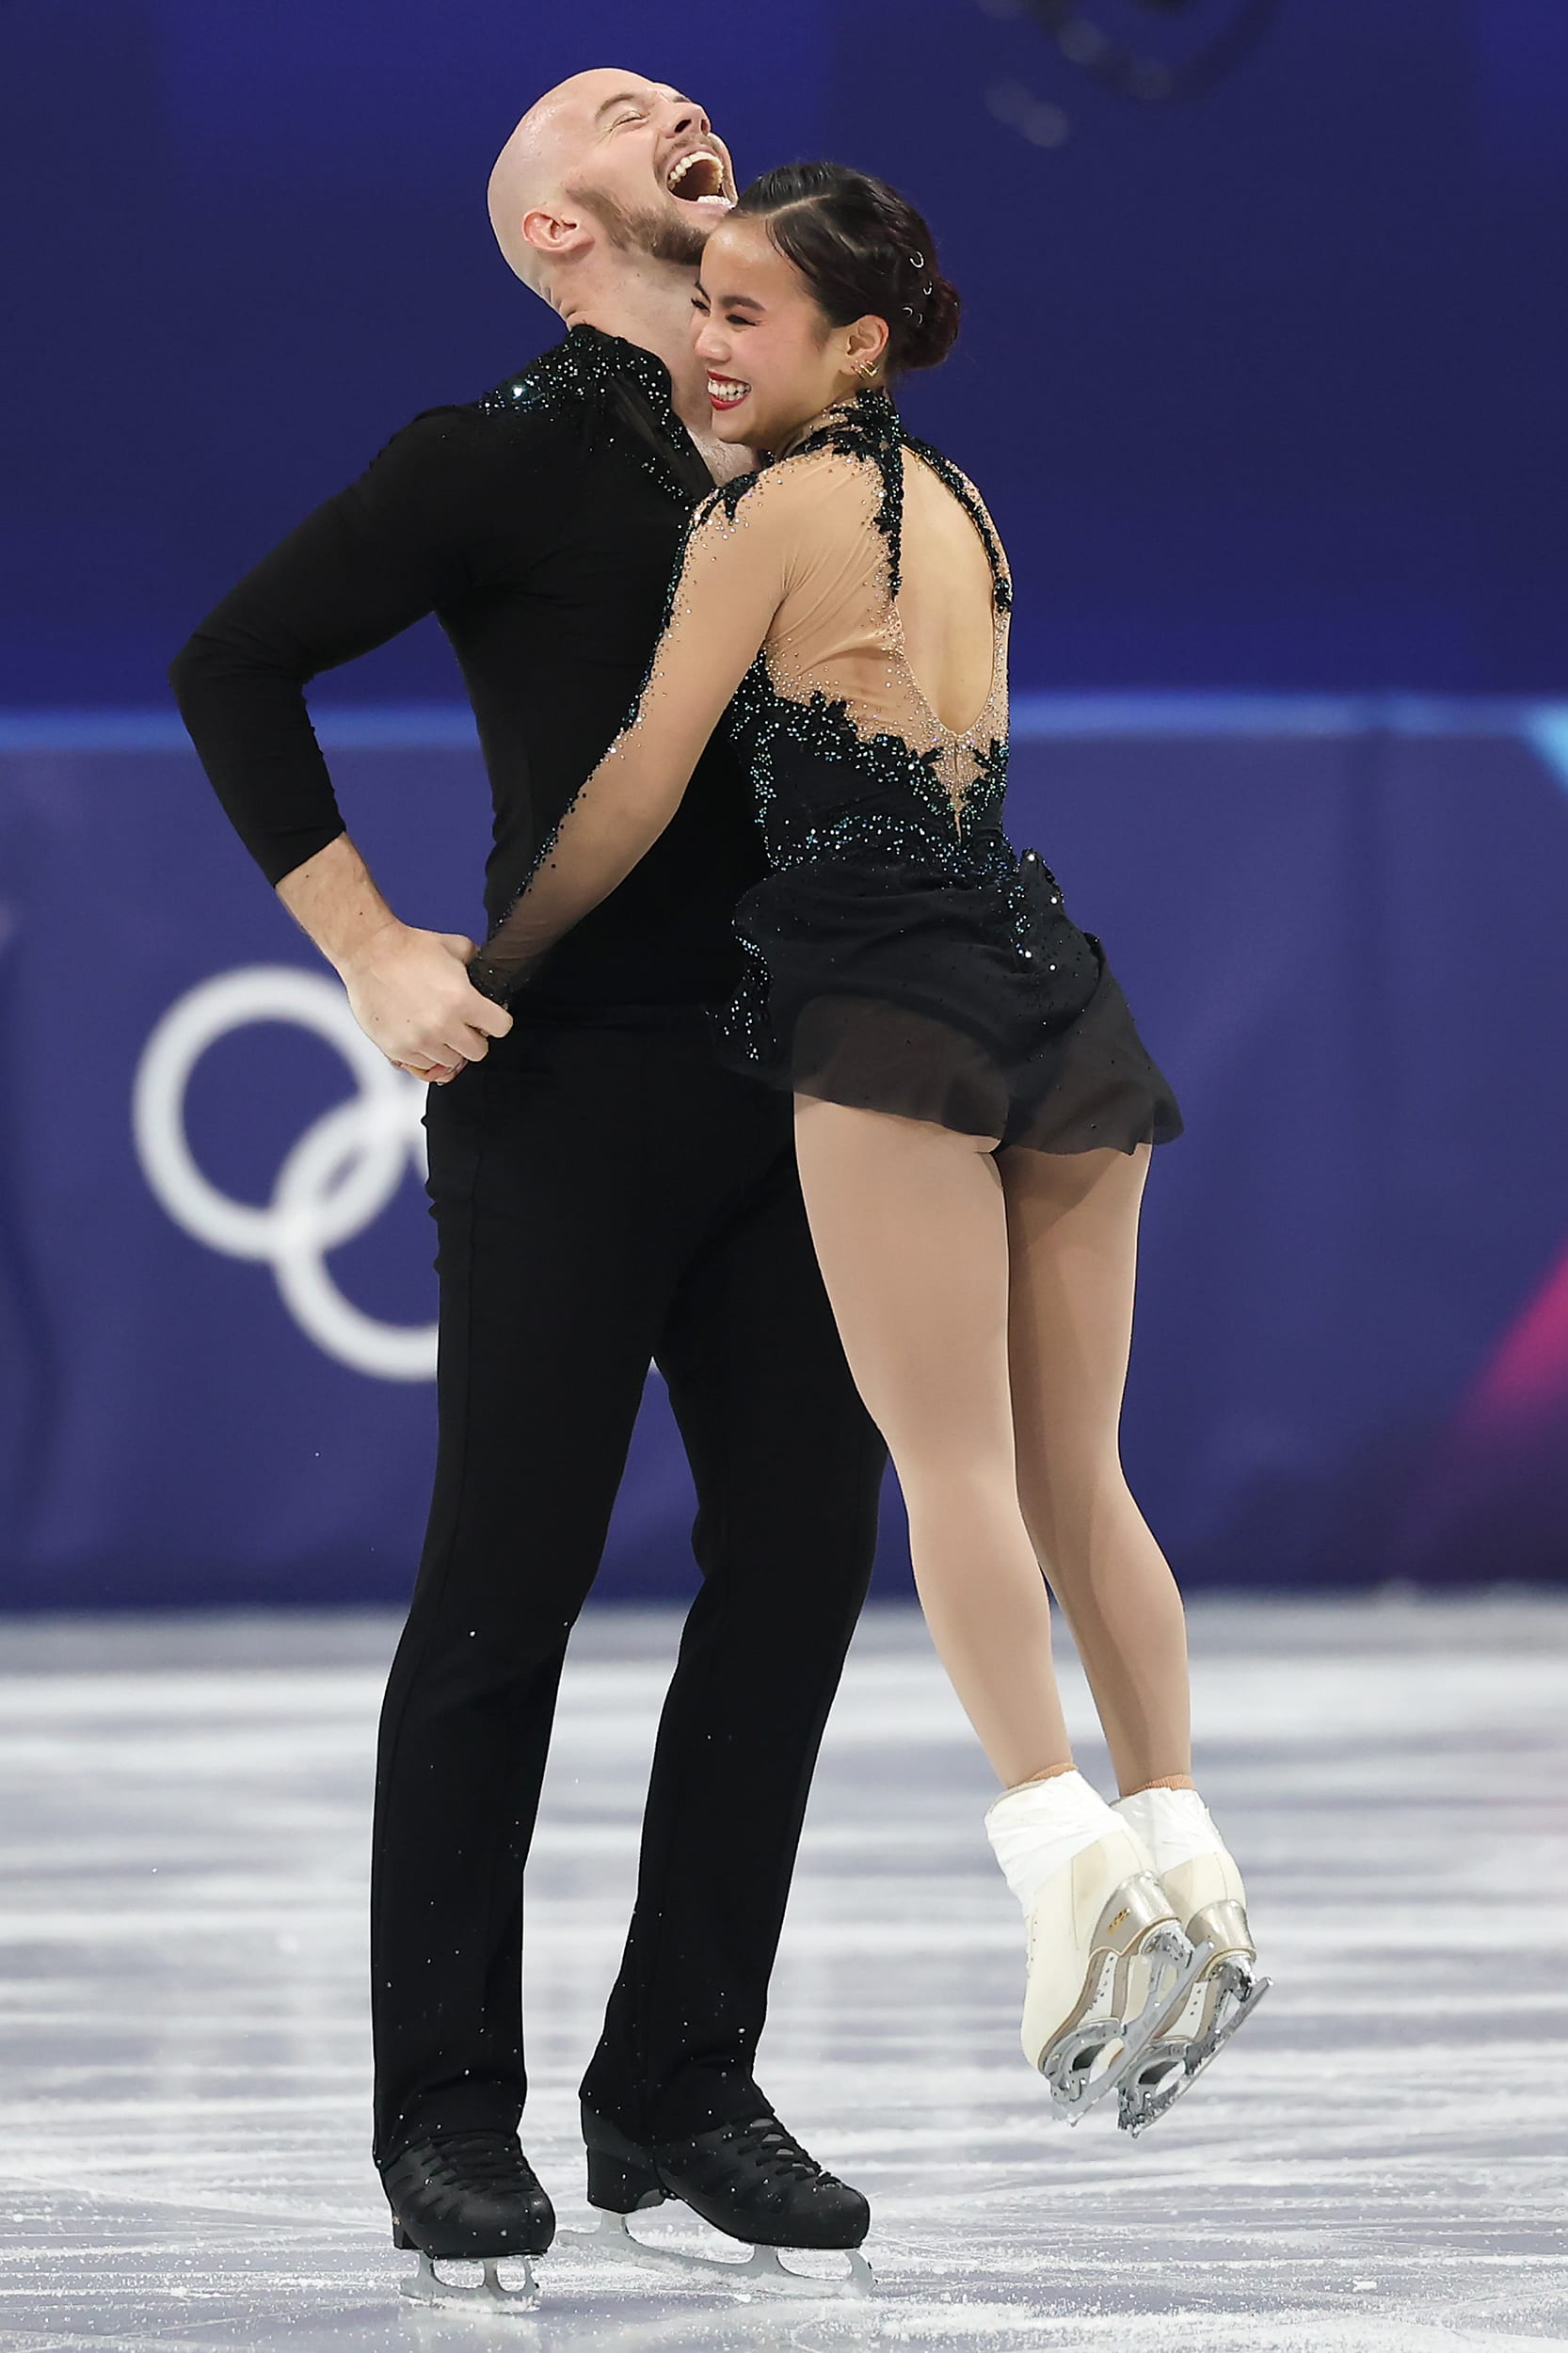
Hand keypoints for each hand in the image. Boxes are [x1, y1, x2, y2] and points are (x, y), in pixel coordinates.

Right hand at [339, 921, 512, 1084]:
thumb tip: (491, 978)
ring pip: (451, 1061)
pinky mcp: (397, 1049)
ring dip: (448, 1047)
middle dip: (474, 1037)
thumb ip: (478, 965)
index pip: (501, 1028)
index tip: (488, 1018)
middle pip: (478, 1051)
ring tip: (436, 1026)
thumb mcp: (456, 947)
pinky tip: (419, 1033)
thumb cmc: (409, 948)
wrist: (368, 952)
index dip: (497, 1021)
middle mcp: (443, 1025)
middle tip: (461, 1024)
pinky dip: (424, 1053)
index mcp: (463, 1000)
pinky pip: (423, 1065)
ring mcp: (419, 1040)